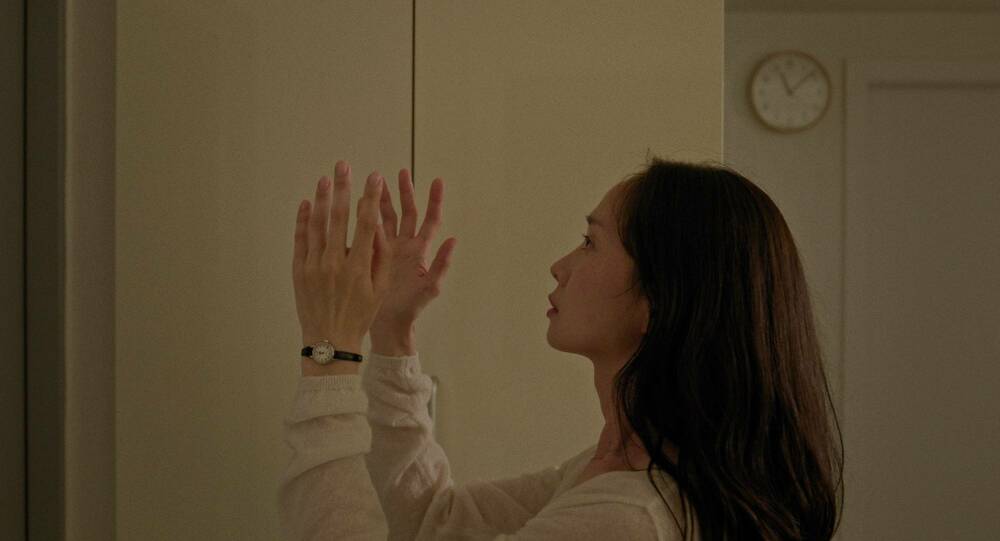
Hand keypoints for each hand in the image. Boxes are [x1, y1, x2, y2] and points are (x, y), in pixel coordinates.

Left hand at [292, 161, 391, 347]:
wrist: (330, 341)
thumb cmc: (360, 315)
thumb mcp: (379, 290)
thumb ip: (380, 258)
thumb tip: (379, 228)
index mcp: (359, 267)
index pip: (367, 223)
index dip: (371, 198)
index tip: (374, 178)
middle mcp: (335, 263)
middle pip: (339, 217)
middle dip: (343, 188)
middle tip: (344, 165)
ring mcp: (314, 267)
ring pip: (317, 224)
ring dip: (321, 198)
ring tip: (325, 178)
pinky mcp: (299, 271)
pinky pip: (300, 240)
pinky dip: (303, 220)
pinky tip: (306, 203)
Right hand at [370, 168, 456, 333]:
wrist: (388, 323)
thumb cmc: (412, 307)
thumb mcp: (430, 287)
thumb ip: (441, 264)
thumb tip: (453, 240)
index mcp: (420, 251)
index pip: (430, 220)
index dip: (434, 201)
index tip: (437, 180)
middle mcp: (406, 246)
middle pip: (407, 212)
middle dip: (405, 192)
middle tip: (401, 172)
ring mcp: (389, 249)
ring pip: (387, 218)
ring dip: (383, 200)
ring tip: (377, 182)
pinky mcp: (374, 255)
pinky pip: (370, 231)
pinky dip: (367, 216)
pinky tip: (359, 204)